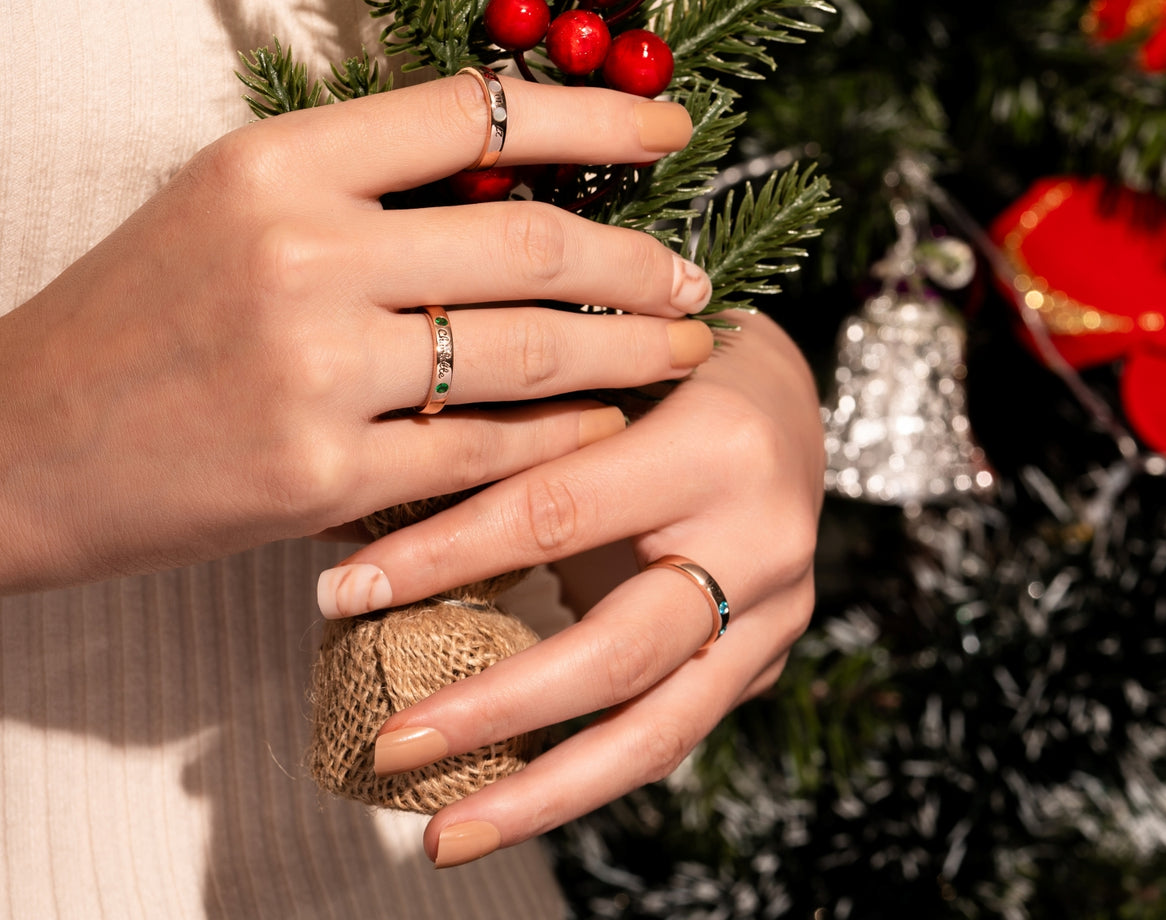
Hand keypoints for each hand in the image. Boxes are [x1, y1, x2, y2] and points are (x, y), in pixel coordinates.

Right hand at [0, 76, 713, 591]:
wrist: (21, 442)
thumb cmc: (139, 313)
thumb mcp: (234, 203)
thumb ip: (367, 186)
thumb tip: (520, 183)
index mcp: (280, 162)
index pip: (475, 113)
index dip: (595, 119)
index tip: (674, 134)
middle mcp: (303, 253)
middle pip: (529, 243)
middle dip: (638, 264)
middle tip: (694, 279)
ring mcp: (313, 369)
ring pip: (524, 351)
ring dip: (625, 351)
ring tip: (680, 348)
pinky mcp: (317, 475)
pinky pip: (480, 450)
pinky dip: (559, 437)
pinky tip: (605, 425)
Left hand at [317, 308, 821, 865]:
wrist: (783, 395)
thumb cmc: (670, 367)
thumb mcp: (592, 377)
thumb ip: (495, 439)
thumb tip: (350, 519)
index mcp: (711, 449)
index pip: (553, 513)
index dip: (442, 558)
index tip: (345, 595)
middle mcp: (760, 542)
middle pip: (617, 652)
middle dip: (494, 712)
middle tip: (391, 747)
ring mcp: (776, 613)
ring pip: (660, 730)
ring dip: (542, 793)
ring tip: (443, 836)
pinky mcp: (766, 656)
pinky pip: (673, 730)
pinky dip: (589, 769)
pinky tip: (517, 794)